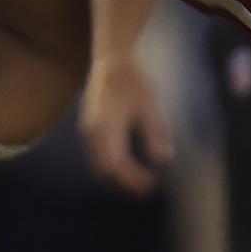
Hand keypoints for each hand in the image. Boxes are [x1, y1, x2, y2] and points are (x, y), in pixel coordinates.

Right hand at [80, 50, 174, 196]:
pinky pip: (96, 155)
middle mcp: (91, 134)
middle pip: (103, 170)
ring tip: (139, 182)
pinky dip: (111, 166)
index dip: (132, 179)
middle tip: (146, 190)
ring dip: (117, 177)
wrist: (112, 62)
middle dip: (124, 183)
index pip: (116, 165)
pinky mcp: (89, 128)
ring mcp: (87, 131)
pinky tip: (128, 166)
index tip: (151, 185)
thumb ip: (155, 132)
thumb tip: (162, 159)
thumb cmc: (133, 81)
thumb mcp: (149, 105)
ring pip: (97, 164)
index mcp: (105, 129)